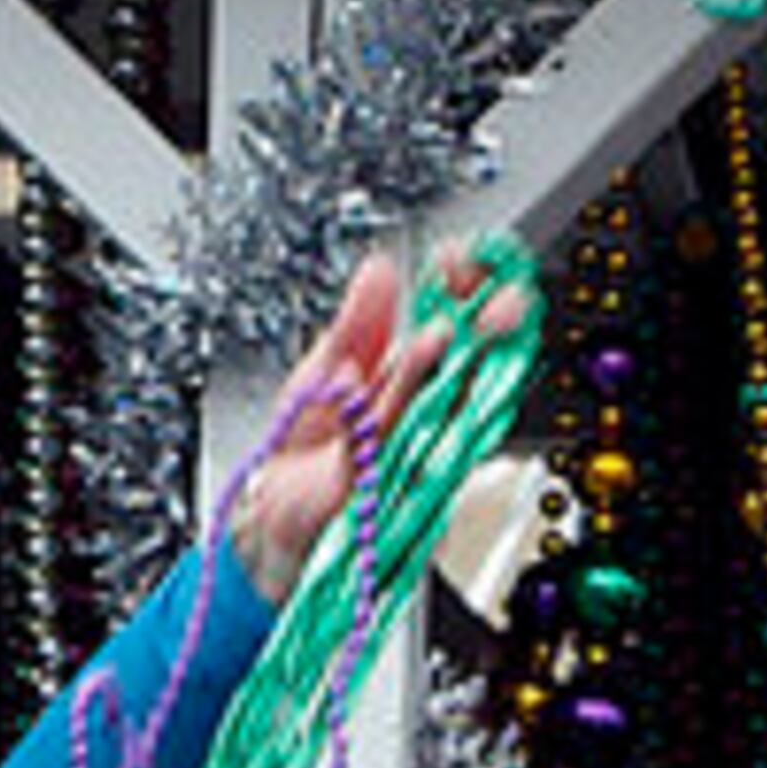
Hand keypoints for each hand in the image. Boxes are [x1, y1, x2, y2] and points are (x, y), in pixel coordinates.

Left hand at [229, 246, 524, 603]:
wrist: (273, 505)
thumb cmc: (308, 441)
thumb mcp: (326, 365)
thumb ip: (358, 321)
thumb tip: (381, 270)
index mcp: (410, 376)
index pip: (452, 328)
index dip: (462, 294)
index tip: (463, 261)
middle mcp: (416, 411)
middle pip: (465, 368)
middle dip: (484, 333)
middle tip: (493, 306)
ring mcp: (399, 447)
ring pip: (425, 408)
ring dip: (430, 370)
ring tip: (437, 336)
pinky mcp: (364, 481)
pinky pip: (366, 447)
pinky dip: (362, 417)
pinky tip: (357, 382)